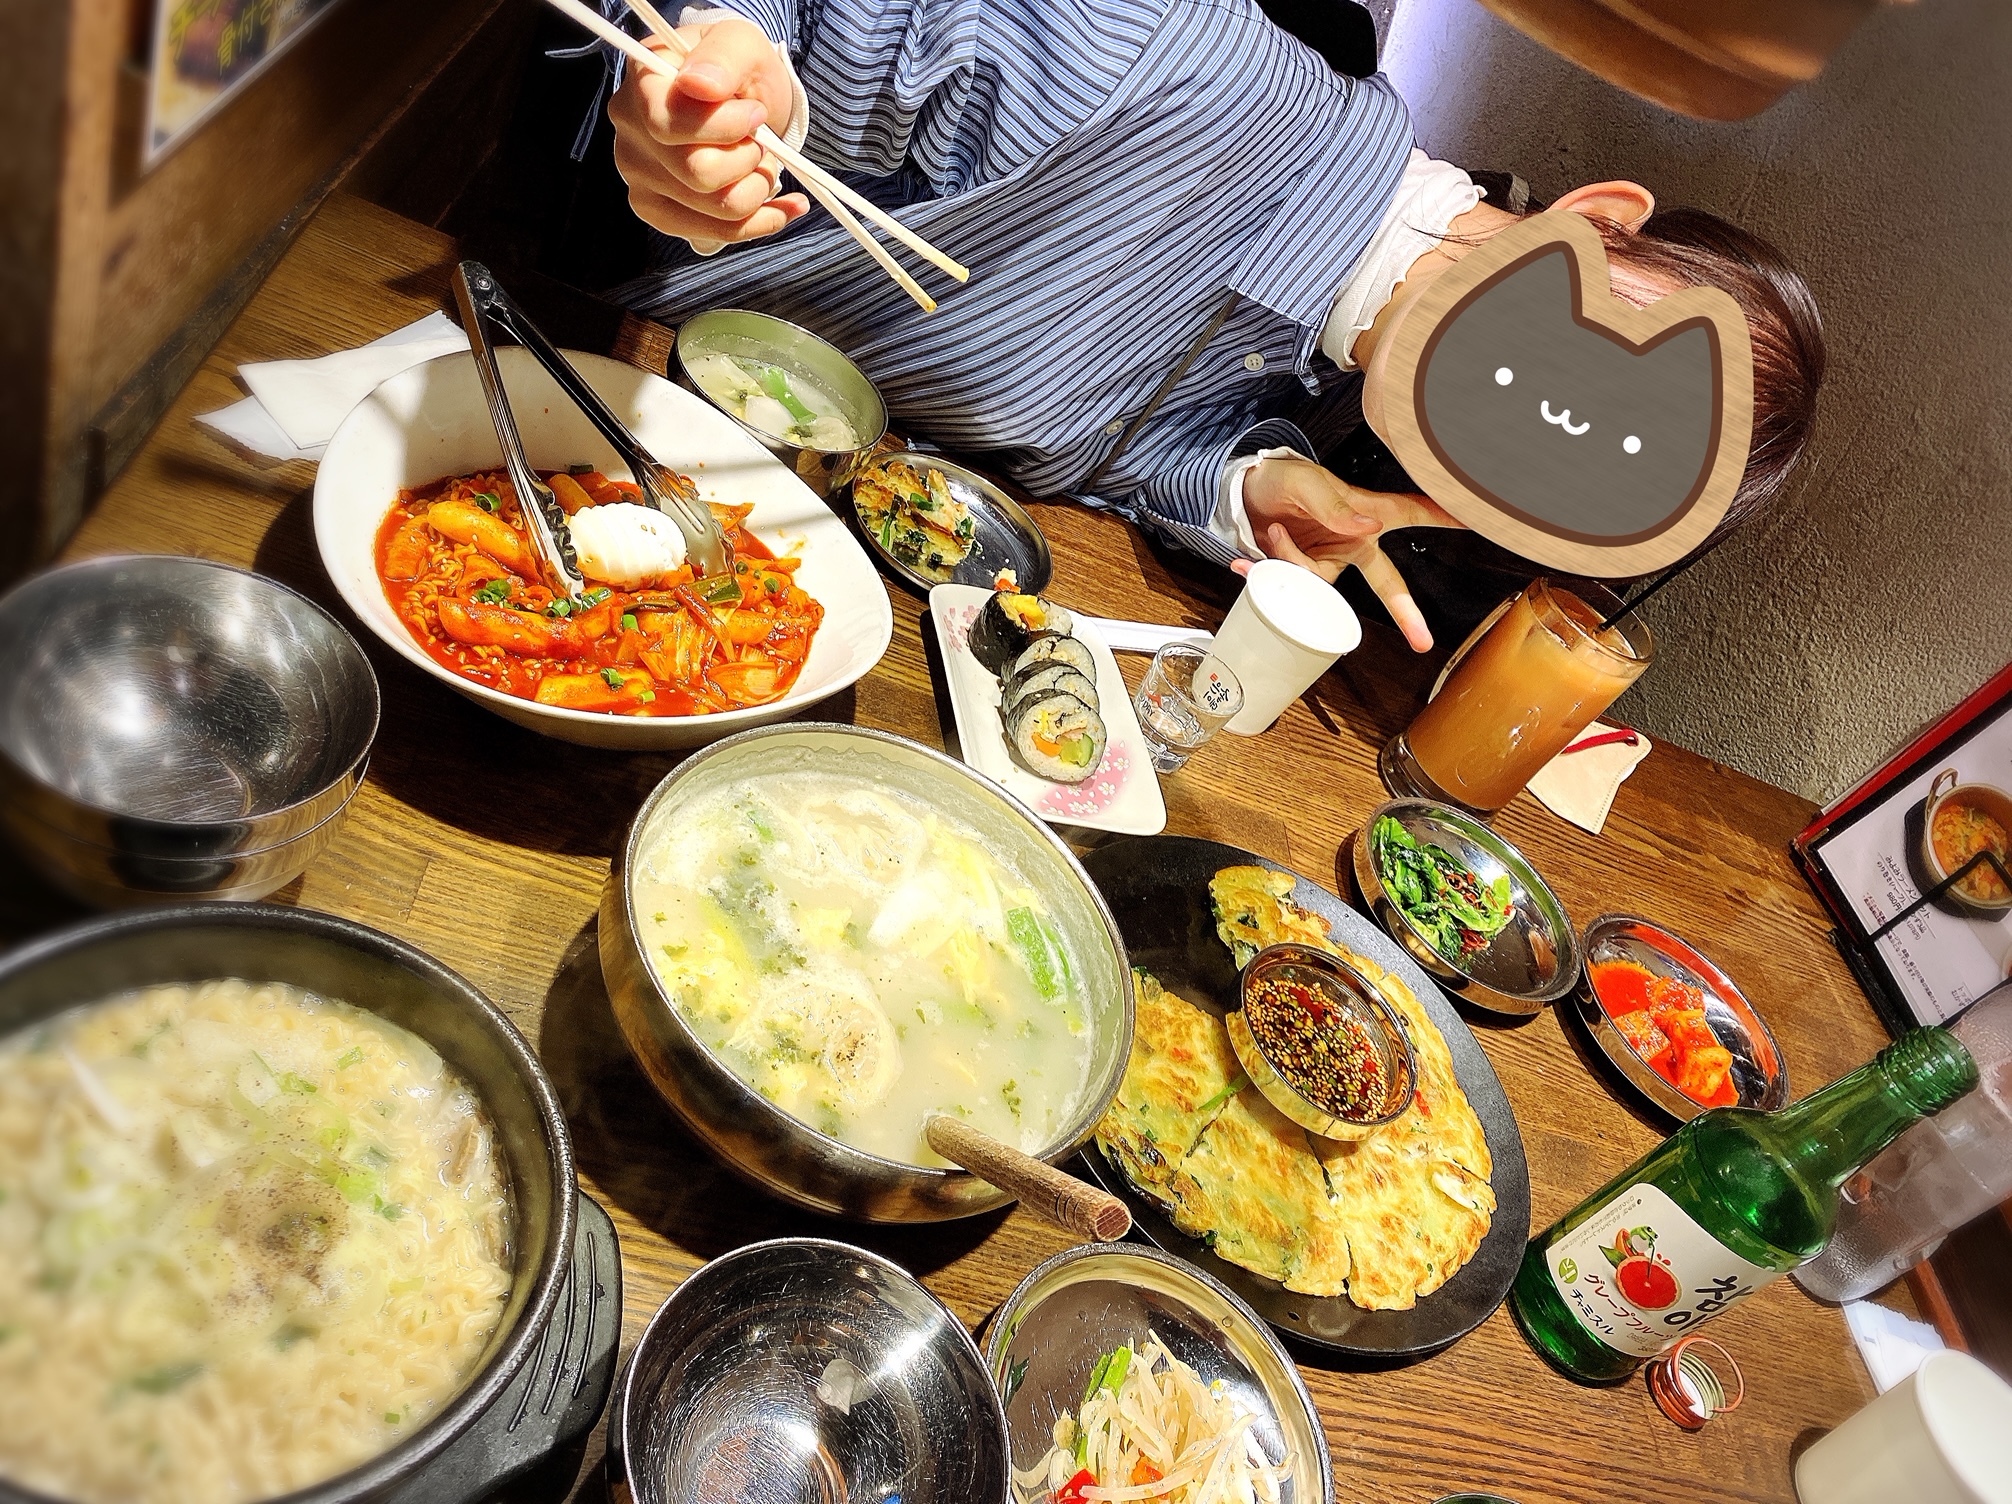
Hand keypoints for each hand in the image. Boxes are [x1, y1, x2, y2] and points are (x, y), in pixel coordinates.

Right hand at [608, 18, 808, 246]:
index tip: (755, 113)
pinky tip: (782, 204)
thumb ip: (722, 57)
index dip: (726, 126)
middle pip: (699, 173)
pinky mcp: (661, 213)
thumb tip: (699, 85)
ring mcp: (641, 179)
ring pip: (717, 208)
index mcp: (641, 84)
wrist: (738, 100)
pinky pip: (719, 233)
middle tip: (760, 139)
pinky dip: (762, 220)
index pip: (669, 125)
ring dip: (759, 187)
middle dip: (749, 159)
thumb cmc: (735, 71)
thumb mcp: (738, 43)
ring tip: (764, 162)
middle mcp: (631, 134)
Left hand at [1233, 455, 1460, 651]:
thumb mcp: (1305, 483)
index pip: (1410, 514)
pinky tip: (1246, 563)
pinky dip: (1263, 574)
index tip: (1478, 520)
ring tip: (1274, 529)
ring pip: (1318, 582)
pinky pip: (1287, 586)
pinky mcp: (1299, 575)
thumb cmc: (1282, 480)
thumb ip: (1335, 505)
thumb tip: (1367, 527)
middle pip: (1388, 583)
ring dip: (1290, 559)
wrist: (1240, 496)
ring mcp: (1326, 562)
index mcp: (1364, 513)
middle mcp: (1351, 543)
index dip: (1444, 518)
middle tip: (1422, 641)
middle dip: (1406, 612)